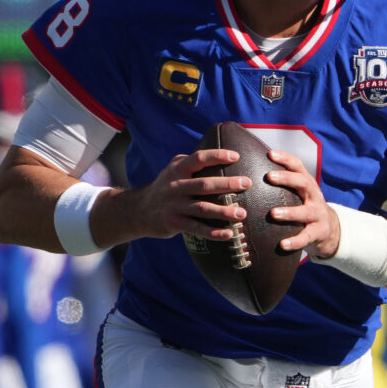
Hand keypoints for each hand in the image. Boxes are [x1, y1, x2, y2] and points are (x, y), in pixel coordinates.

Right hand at [134, 148, 249, 240]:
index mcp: (177, 169)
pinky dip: (213, 232)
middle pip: (204, 184)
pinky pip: (196, 228)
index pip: (198, 159)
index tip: (236, 157)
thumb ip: (191, 161)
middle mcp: (175, 186)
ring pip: (202, 208)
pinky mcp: (173, 223)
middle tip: (247, 183)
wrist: (139, 211)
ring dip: (224, 211)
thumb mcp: (173, 169)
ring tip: (242, 213)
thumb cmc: (166, 187)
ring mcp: (174, 206)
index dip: (217, 156)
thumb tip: (220, 153)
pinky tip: (229, 234)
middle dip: (227, 184)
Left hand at [266, 150, 340, 257]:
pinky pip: (306, 237)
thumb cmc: (303, 206)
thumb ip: (281, 185)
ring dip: (289, 212)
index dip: (285, 159)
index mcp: (306, 183)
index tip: (270, 154)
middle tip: (269, 177)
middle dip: (287, 179)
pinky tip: (282, 244)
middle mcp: (314, 196)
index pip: (298, 166)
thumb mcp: (297, 193)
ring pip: (305, 212)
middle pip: (303, 183)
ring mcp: (318, 214)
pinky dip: (295, 241)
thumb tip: (248, 174)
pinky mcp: (318, 232)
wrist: (329, 229)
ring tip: (273, 214)